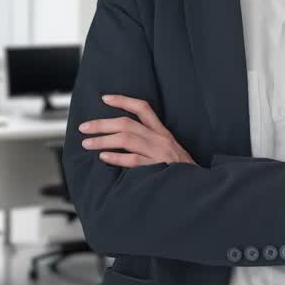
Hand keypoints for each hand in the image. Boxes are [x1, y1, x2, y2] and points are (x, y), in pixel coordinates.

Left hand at [80, 94, 194, 167]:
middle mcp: (160, 138)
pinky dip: (117, 158)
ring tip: (87, 144)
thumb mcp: (169, 149)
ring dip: (103, 140)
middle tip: (84, 128)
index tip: (105, 98)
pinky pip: (134, 160)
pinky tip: (104, 157)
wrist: (201, 185)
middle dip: (102, 124)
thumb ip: (150, 142)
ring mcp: (159, 152)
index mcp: (162, 132)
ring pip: (127, 139)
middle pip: (127, 123)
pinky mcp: (158, 167)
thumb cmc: (181, 169)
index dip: (123, 101)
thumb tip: (121, 139)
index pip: (142, 108)